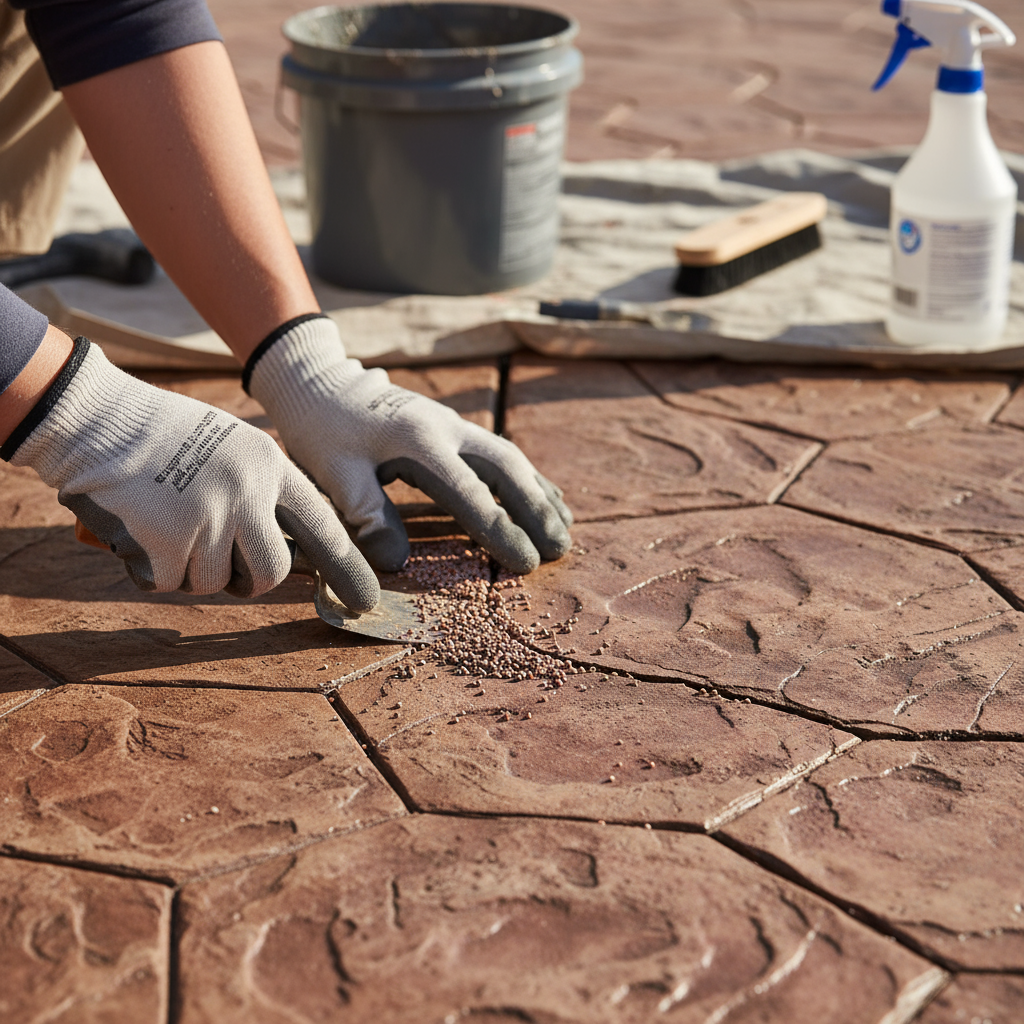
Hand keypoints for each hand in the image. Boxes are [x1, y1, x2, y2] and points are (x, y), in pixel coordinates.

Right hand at [5, 338, 378, 606]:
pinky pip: (167, 583)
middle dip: (247, 581)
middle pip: (270, 574)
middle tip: (218, 561)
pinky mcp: (165, 542)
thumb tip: (288, 556)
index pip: (321, 526)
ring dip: (186, 568)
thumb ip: (260, 492)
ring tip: (163, 520)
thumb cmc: (159, 434)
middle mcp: (247, 492)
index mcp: (269, 466)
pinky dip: (148, 567)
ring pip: (211, 583)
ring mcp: (208, 518)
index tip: (366, 601)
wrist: (92, 415)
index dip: (346, 568)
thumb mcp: (230, 448)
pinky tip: (136, 527)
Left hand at [247, 316, 572, 573]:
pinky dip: (527, 478)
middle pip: (508, 469)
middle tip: (560, 549)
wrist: (320, 384)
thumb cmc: (322, 433)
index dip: (502, 530)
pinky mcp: (454, 426)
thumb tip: (398, 562)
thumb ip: (366, 515)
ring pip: (511, 458)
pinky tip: (545, 497)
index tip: (526, 562)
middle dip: (537, 511)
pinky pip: (501, 452)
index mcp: (420, 442)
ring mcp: (455, 423)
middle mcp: (448, 428)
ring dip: (540, 494)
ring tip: (565, 529)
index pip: (472, 494)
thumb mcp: (333, 474)